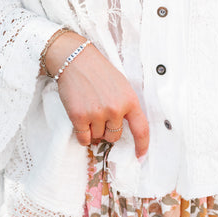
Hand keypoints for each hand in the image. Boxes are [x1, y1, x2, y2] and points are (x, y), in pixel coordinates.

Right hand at [44, 31, 148, 157]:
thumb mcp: (121, 85)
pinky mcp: (79, 116)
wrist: (75, 59)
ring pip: (97, 137)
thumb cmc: (99, 71)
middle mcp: (115, 109)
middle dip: (107, 130)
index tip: (140, 157)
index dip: (142, 146)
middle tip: (99, 113)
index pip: (141, 129)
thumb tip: (124, 129)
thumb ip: (126, 106)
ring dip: (92, 129)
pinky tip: (80, 120)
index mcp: (130, 100)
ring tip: (88, 109)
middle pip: (114, 137)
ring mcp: (97, 113)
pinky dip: (82, 134)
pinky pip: (83, 138)